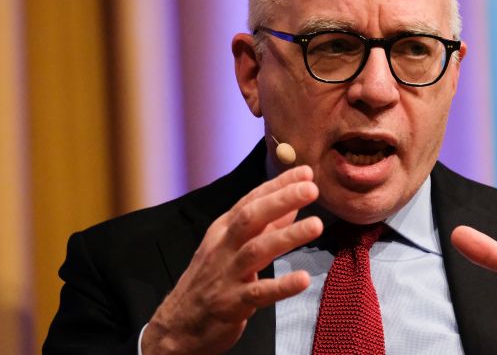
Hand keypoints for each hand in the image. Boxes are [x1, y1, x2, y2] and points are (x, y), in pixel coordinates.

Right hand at [141, 166, 322, 353]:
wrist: (179, 324)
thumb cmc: (212, 280)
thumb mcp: (233, 248)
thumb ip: (266, 227)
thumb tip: (294, 204)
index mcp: (224, 230)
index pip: (252, 200)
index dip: (279, 185)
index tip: (306, 172)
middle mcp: (223, 247)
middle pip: (250, 217)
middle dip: (280, 200)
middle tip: (311, 189)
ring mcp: (226, 274)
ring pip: (256, 250)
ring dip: (287, 236)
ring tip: (316, 225)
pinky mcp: (231, 303)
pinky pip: (259, 293)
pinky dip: (282, 285)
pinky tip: (304, 279)